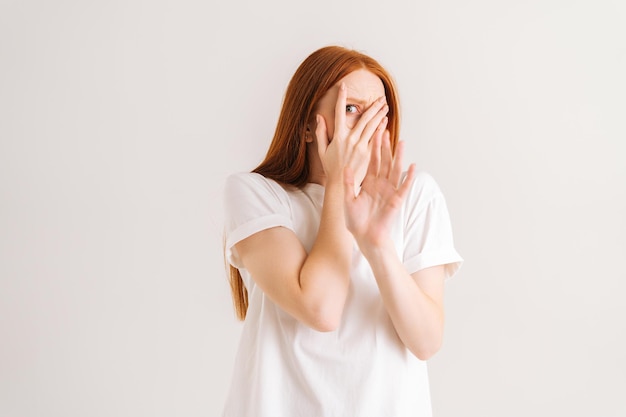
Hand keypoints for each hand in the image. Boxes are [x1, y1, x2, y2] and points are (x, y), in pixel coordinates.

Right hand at [315, 83, 388, 184]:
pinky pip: (375, 138)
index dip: (341, 98)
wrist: (340, 184)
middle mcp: (350, 139)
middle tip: (379, 98)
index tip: (343, 86)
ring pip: (371, 126)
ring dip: (379, 114)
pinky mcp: (368, 154)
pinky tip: (385, 121)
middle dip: (372, 106)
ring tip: (385, 106)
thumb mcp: (322, 150)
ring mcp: (360, 146)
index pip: (339, 112)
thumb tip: (319, 117)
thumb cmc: (330, 167)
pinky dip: (380, 128)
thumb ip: (321, 132)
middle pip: (363, 118)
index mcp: (338, 137)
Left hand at [343, 132, 415, 248]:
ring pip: (395, 170)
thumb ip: (348, 184)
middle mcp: (380, 184)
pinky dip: (409, 177)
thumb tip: (345, 167)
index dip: (374, 146)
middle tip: (386, 129)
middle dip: (385, 145)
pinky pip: (404, 187)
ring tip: (401, 142)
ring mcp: (389, 191)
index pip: (372, 160)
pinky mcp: (396, 200)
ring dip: (398, 156)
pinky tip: (412, 166)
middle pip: (384, 161)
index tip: (375, 132)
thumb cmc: (356, 221)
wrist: (365, 237)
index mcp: (368, 182)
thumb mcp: (348, 200)